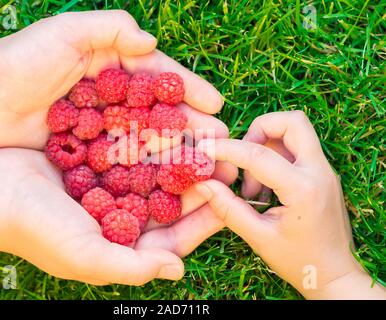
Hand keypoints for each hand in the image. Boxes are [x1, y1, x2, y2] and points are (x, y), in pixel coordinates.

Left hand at [0, 10, 224, 149]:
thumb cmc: (20, 60)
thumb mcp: (67, 32)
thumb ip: (111, 29)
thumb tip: (151, 42)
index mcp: (113, 65)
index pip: (159, 77)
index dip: (188, 89)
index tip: (215, 104)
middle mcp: (113, 97)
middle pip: (158, 112)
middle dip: (190, 126)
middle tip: (219, 141)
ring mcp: (101, 127)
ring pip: (145, 138)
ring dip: (174, 150)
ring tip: (201, 163)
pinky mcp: (87, 151)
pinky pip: (121, 160)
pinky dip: (142, 169)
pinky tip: (165, 180)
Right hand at [0, 148, 229, 284]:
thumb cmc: (37, 230)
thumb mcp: (86, 256)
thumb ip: (134, 265)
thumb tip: (179, 270)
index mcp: (123, 244)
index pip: (174, 236)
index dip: (204, 222)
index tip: (229, 203)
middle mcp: (122, 217)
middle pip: (170, 203)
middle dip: (199, 186)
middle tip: (228, 168)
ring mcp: (111, 187)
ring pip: (157, 174)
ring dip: (181, 161)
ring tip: (208, 145)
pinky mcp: (100, 161)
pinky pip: (135, 152)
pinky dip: (153, 143)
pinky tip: (173, 128)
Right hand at [196, 111, 385, 298]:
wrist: (334, 275)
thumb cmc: (299, 261)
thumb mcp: (259, 237)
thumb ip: (228, 208)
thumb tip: (204, 184)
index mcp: (303, 188)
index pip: (258, 155)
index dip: (226, 149)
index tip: (205, 150)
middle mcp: (319, 171)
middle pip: (291, 122)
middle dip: (259, 129)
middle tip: (242, 156)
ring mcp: (324, 171)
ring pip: (295, 132)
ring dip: (267, 145)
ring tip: (253, 185)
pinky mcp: (322, 175)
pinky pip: (297, 150)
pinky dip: (275, 157)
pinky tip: (264, 188)